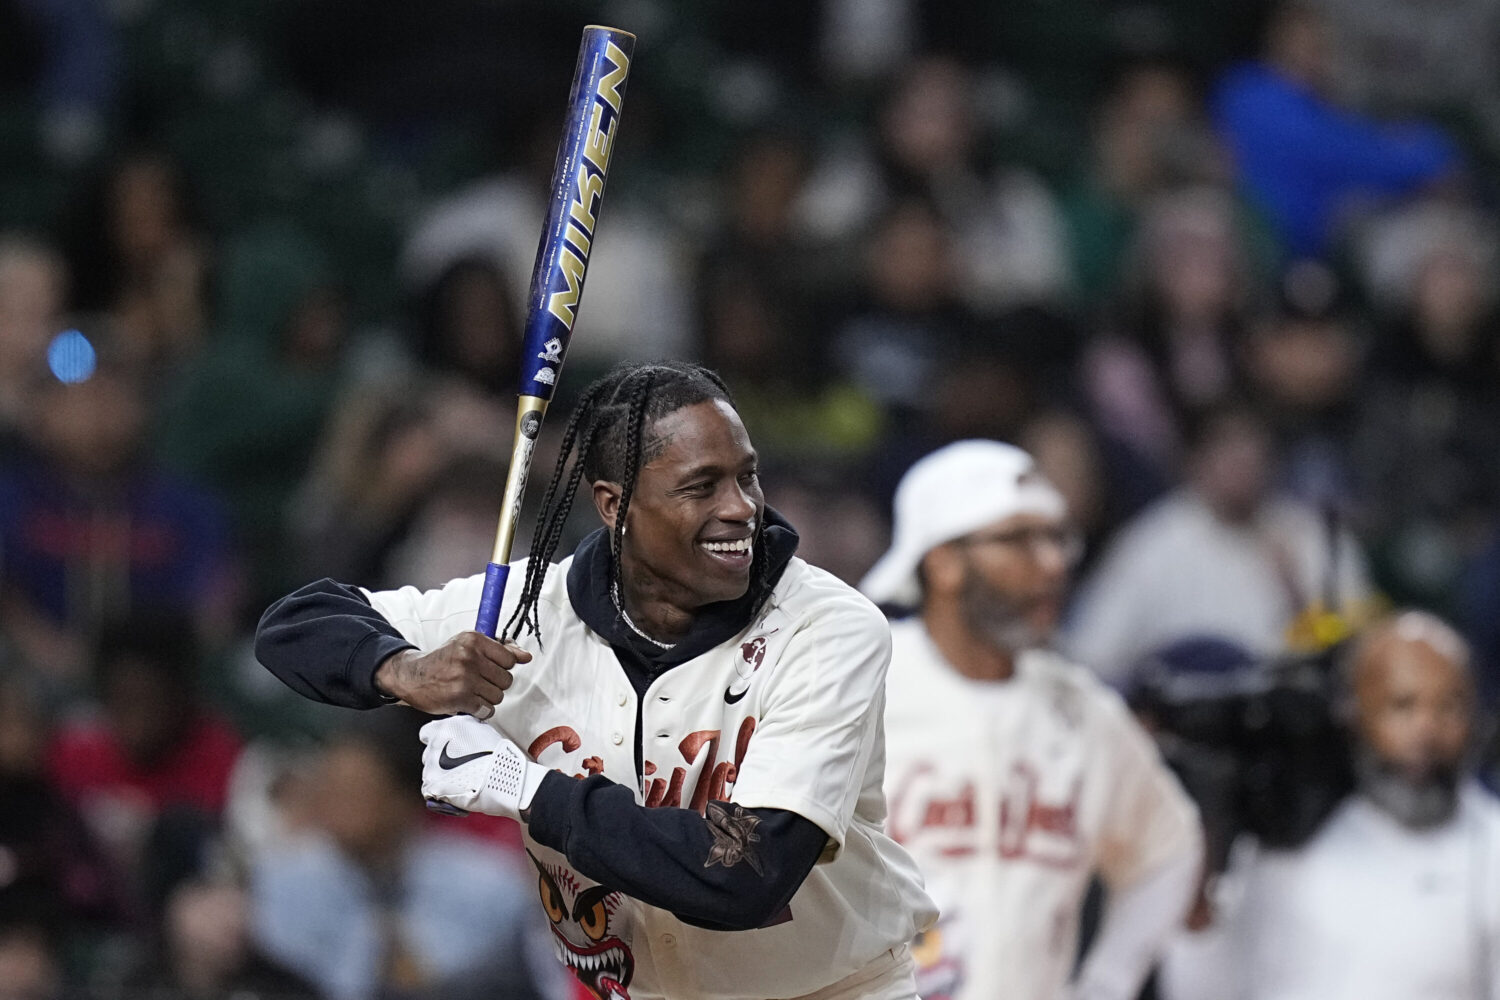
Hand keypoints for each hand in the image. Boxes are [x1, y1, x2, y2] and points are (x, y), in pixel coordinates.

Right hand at [374, 632, 530, 718]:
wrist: (411, 676)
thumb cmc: (442, 660)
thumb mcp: (468, 645)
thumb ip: (499, 648)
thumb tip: (525, 656)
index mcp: (473, 640)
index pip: (509, 658)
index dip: (503, 667)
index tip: (492, 668)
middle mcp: (469, 657)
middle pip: (506, 679)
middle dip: (495, 684)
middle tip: (479, 682)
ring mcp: (464, 678)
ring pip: (498, 696)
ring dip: (488, 698)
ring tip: (472, 692)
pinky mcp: (459, 698)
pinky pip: (487, 709)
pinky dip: (481, 710)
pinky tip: (469, 702)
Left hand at [420, 716, 546, 821]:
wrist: (503, 777)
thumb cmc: (498, 755)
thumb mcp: (483, 730)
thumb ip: (467, 729)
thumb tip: (465, 732)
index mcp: (446, 728)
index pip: (427, 732)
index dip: (437, 740)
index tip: (445, 746)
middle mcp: (435, 745)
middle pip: (430, 754)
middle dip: (440, 760)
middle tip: (458, 766)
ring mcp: (431, 767)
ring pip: (430, 773)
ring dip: (441, 777)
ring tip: (461, 781)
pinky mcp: (432, 787)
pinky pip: (430, 791)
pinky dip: (440, 793)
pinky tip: (455, 791)